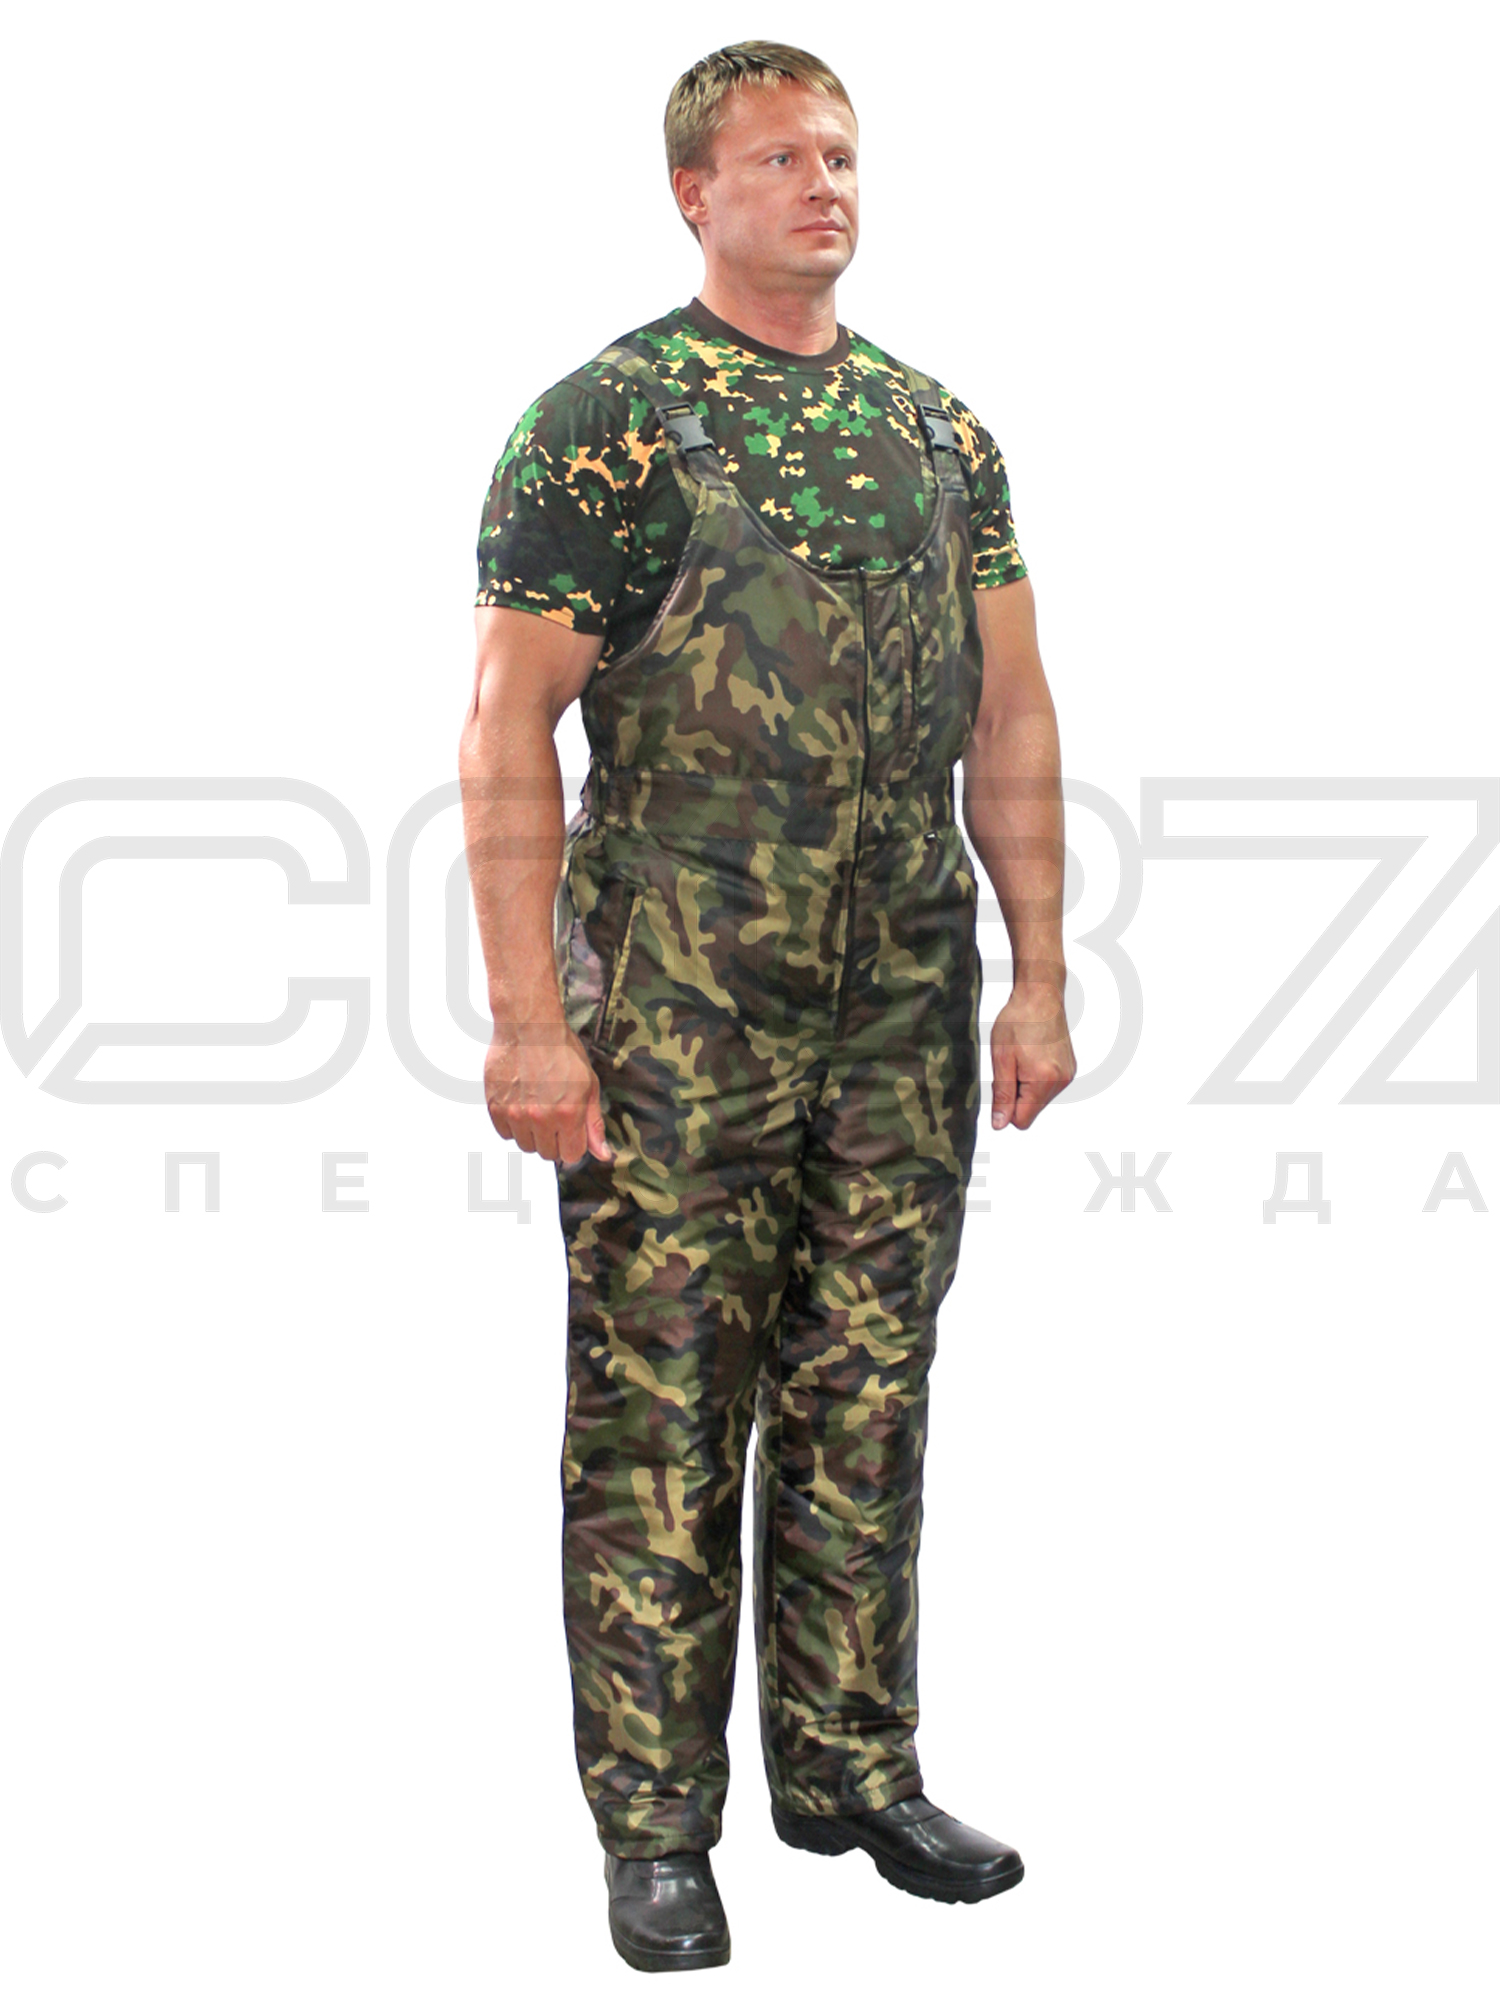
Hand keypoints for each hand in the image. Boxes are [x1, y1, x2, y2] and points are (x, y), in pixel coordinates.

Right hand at [484, 1020, 612, 1164]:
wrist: (528, 1025)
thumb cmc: (561, 1050)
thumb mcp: (589, 1084)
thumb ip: (594, 1123)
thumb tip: (603, 1155)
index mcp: (568, 1113)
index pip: (571, 1155)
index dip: (573, 1143)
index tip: (571, 1130)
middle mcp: (540, 1118)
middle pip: (547, 1153)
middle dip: (554, 1139)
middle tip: (554, 1114)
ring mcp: (515, 1113)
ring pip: (525, 1145)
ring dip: (532, 1133)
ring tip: (537, 1106)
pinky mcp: (495, 1106)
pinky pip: (505, 1133)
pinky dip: (513, 1124)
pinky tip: (521, 1104)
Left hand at [990, 980, 1075, 1130]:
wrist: (1041, 995)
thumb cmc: (1018, 1021)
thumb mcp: (1001, 1059)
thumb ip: (1002, 1095)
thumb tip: (1000, 1124)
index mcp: (1043, 1080)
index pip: (1022, 1120)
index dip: (1006, 1107)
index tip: (1001, 1083)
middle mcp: (1061, 1081)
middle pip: (1031, 1110)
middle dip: (1016, 1094)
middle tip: (1010, 1065)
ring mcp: (1068, 1075)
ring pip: (1039, 1099)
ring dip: (1026, 1085)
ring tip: (1022, 1057)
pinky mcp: (1069, 1069)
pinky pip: (1048, 1086)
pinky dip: (1036, 1077)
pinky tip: (1032, 1055)